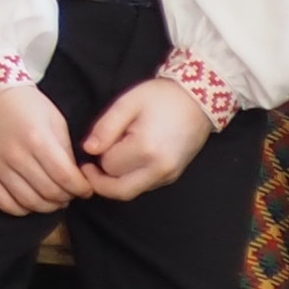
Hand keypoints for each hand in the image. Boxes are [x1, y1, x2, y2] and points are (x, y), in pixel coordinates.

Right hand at [0, 84, 81, 216]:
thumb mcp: (55, 121)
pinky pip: (5, 203)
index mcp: (37, 139)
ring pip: (29, 202)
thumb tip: (75, 179)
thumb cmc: (28, 105)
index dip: (81, 188)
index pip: (65, 177)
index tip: (86, 189)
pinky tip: (31, 200)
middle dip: (67, 197)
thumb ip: (66, 151)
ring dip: (47, 206)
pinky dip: (22, 209)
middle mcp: (16, 156)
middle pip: (49, 192)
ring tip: (54, 198)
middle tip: (70, 193)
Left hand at [75, 81, 213, 199]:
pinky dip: (130, 179)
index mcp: (146, 149)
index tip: (100, 142)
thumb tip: (89, 149)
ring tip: (112, 157)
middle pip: (119, 191)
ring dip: (116, 181)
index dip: (99, 155)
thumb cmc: (162, 97)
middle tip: (89, 166)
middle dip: (101, 181)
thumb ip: (105, 127)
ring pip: (131, 191)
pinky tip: (128, 160)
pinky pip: (144, 186)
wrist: (198, 100)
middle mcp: (160, 169)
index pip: (109, 166)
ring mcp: (169, 175)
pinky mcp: (173, 176)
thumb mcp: (127, 103)